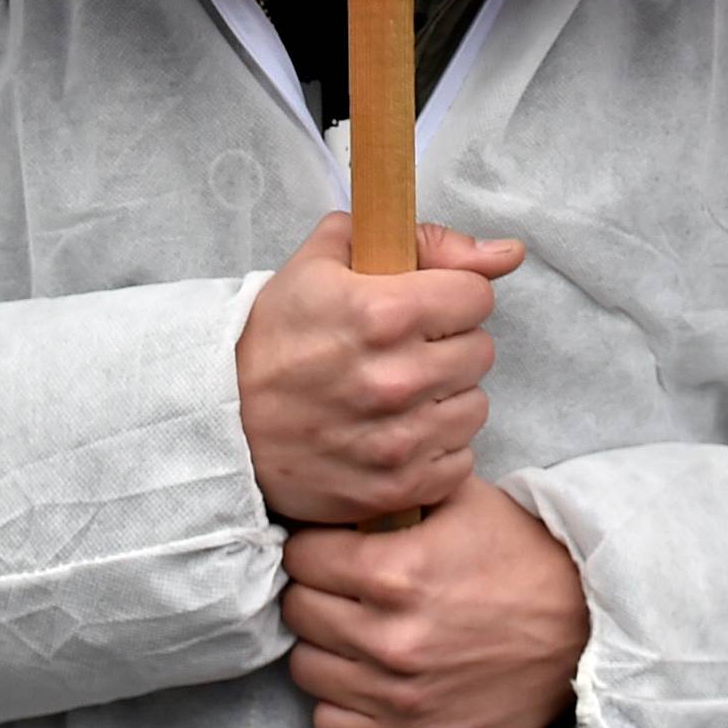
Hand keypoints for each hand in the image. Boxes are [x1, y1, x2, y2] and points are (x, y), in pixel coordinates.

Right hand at [236, 213, 522, 524]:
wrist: (222, 418)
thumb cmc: (275, 333)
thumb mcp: (328, 258)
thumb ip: (420, 240)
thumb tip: (505, 252)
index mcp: (382, 311)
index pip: (476, 296)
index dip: (451, 295)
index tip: (424, 304)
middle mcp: (397, 378)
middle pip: (480, 351)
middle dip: (448, 343)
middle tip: (405, 348)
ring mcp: (399, 439)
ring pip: (475, 407)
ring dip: (446, 397)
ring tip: (401, 392)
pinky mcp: (397, 486)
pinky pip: (459, 461)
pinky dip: (436, 448)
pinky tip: (398, 431)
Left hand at [281, 473, 589, 727]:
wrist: (583, 630)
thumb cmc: (520, 555)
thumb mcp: (459, 497)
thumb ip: (393, 489)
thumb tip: (339, 478)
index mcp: (394, 571)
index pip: (302, 556)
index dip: (313, 544)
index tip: (328, 545)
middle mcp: (389, 637)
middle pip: (298, 610)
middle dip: (314, 590)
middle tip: (339, 584)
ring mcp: (399, 694)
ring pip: (305, 668)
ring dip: (323, 644)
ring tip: (350, 627)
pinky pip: (331, 725)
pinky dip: (340, 699)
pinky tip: (363, 673)